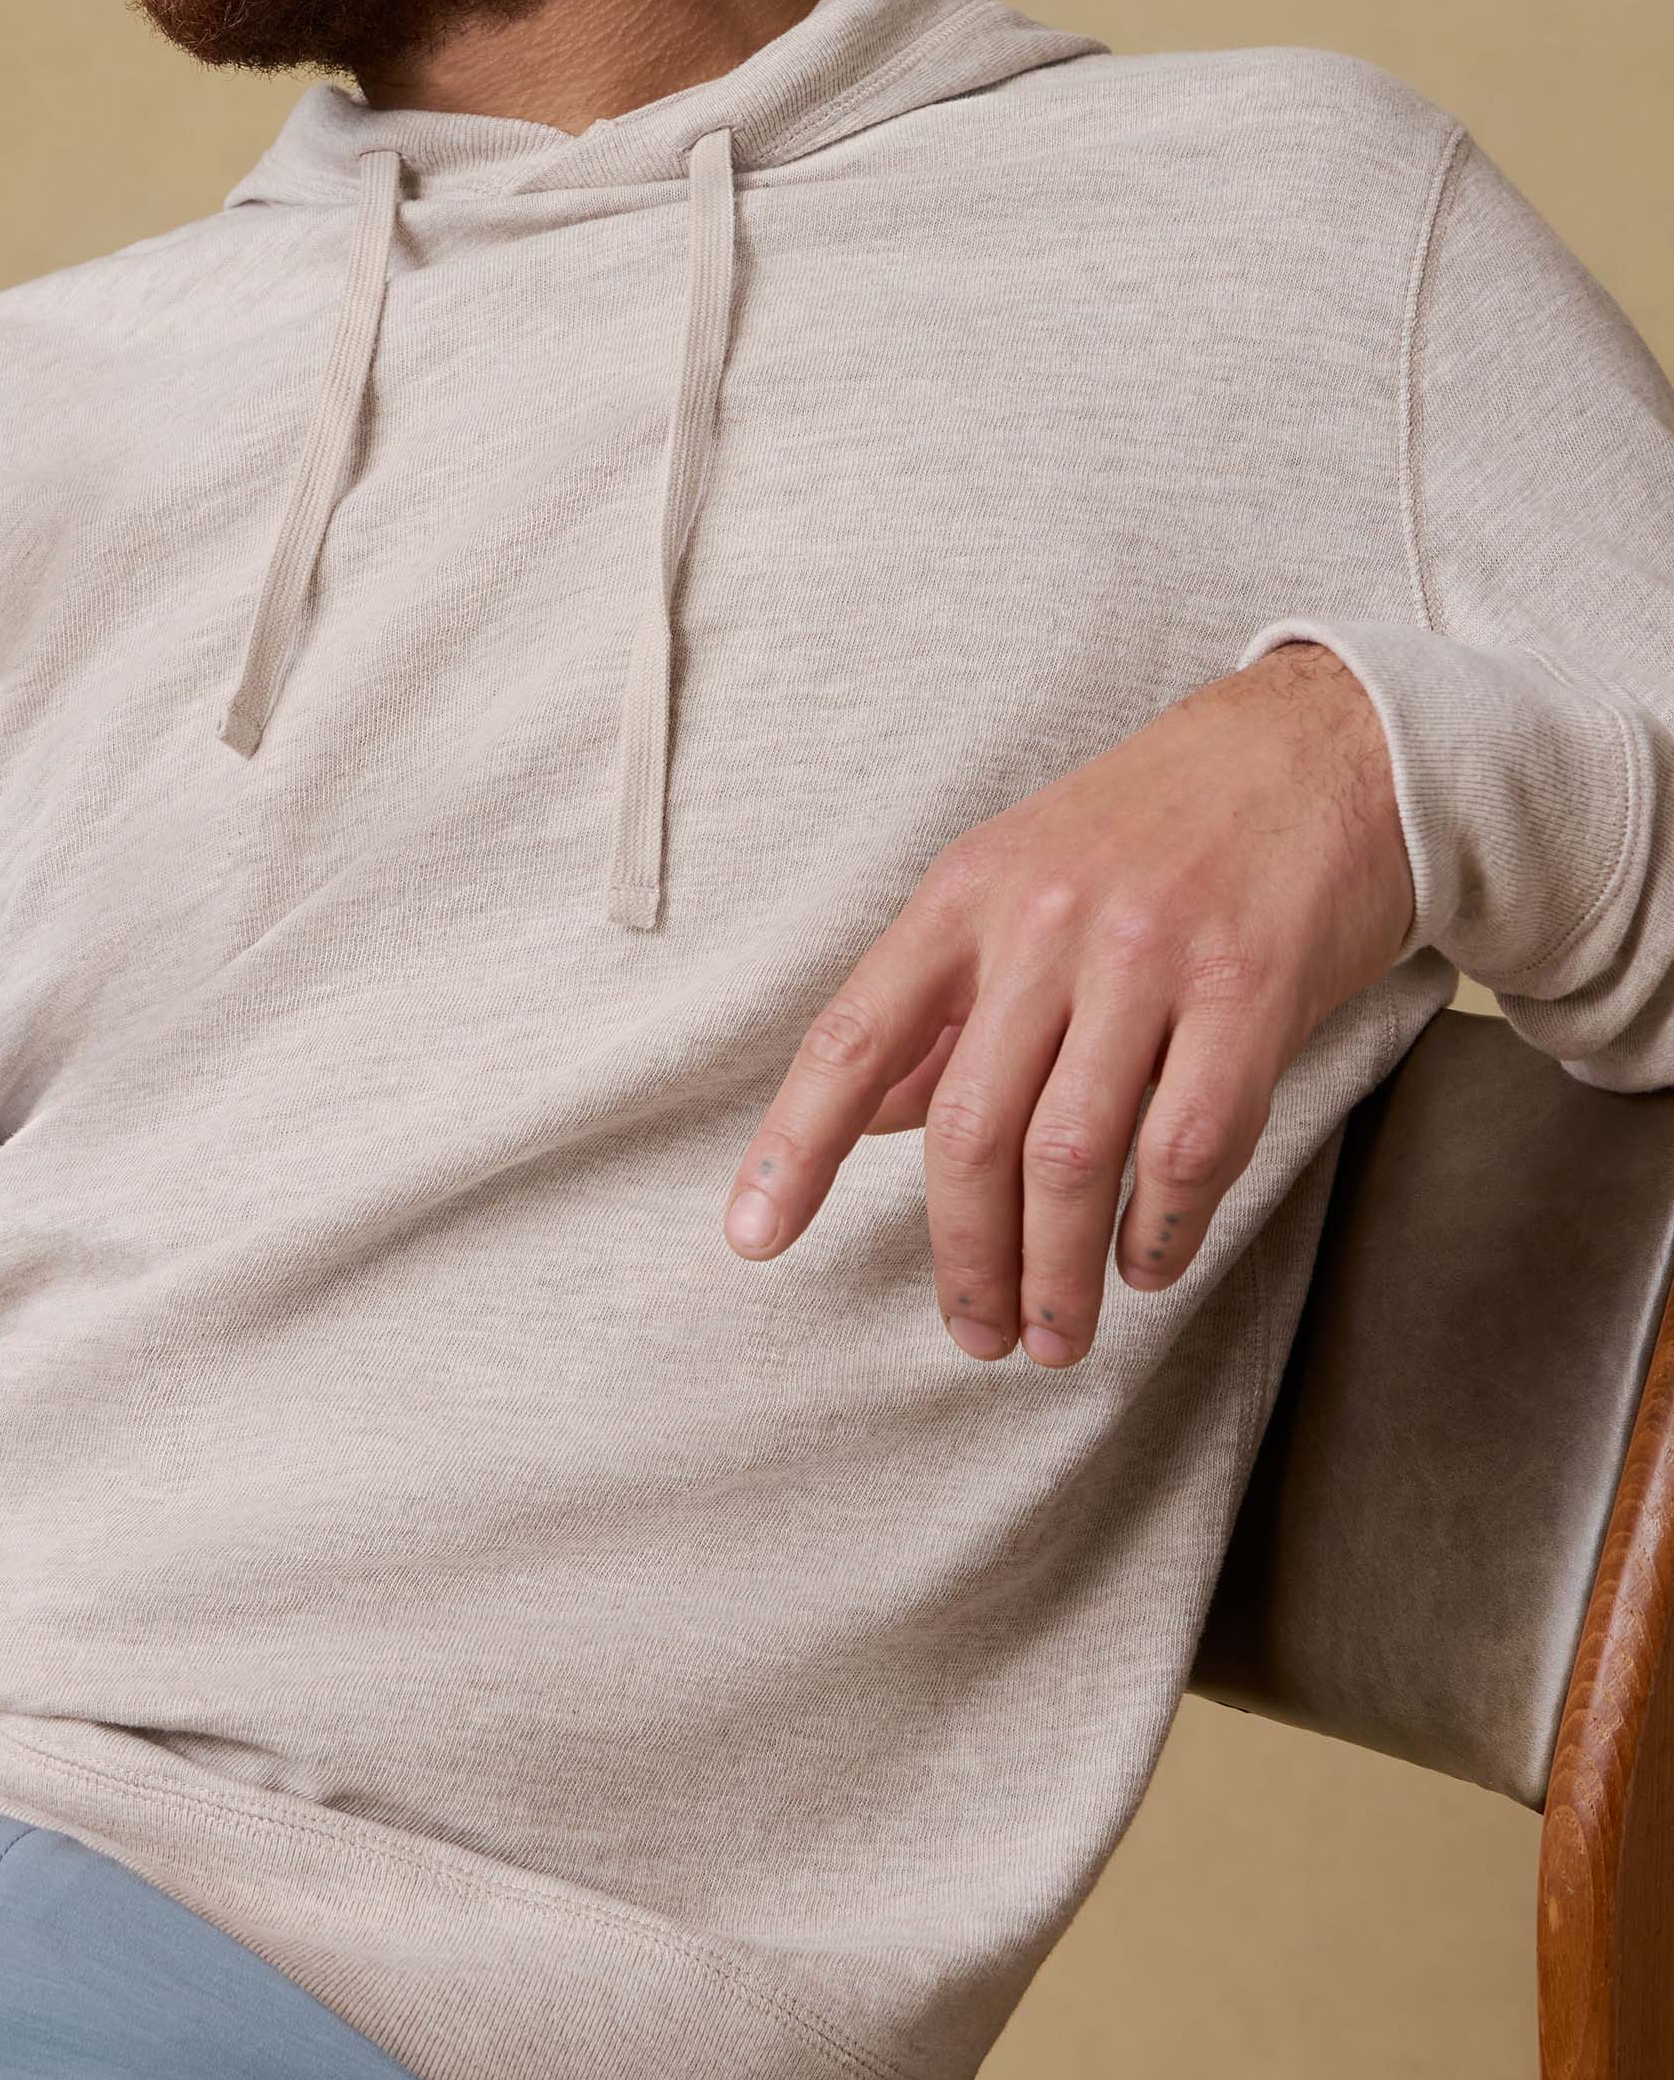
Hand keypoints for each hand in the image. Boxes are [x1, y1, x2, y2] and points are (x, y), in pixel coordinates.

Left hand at [723, 642, 1412, 1362]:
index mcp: (968, 893)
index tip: (754, 1238)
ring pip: (1070, 1156)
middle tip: (976, 1334)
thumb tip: (874, 1113)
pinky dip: (1159, 1229)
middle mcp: (1045, 921)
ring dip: (1057, 1272)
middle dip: (964, 1257)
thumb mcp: (1023, 877)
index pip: (854, 1038)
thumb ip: (949, 999)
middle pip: (966, 1130)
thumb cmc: (1160, 826)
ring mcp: (1149, 955)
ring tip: (1056, 1336)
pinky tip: (1145, 1265)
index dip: (795, 1147)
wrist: (1325, 743)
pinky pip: (1187, 1145)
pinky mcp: (1251, 989)